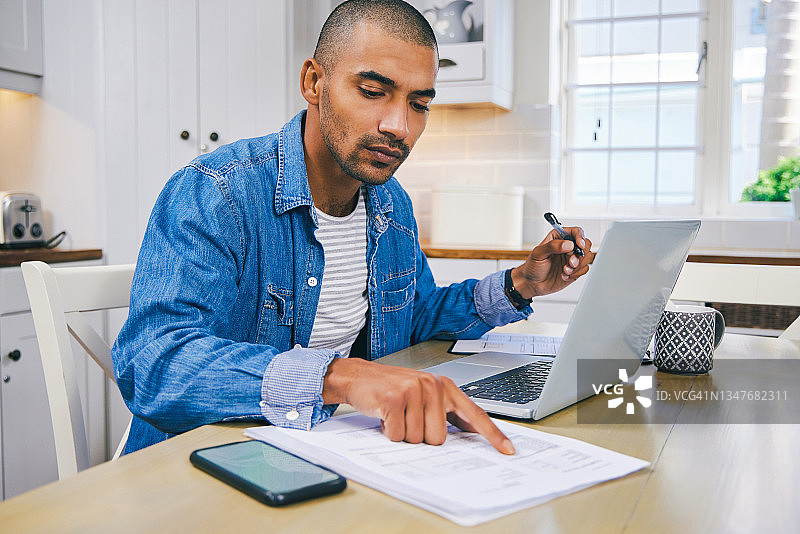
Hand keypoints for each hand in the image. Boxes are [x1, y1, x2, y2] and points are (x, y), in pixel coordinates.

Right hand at [322, 358, 515, 454]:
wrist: (359, 377)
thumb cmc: (392, 389)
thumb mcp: (424, 396)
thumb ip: (446, 412)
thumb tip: (470, 434)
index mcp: (445, 387)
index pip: (475, 415)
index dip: (493, 435)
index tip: (508, 450)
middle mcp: (433, 386)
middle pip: (439, 438)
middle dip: (421, 437)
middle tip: (408, 419)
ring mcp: (414, 391)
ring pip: (418, 439)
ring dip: (403, 434)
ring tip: (396, 415)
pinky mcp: (394, 399)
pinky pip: (398, 435)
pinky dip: (389, 432)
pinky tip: (385, 415)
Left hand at [513, 226, 594, 298]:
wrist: (532, 283)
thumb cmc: (532, 266)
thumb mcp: (538, 253)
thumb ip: (552, 246)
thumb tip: (568, 244)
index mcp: (559, 237)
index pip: (576, 232)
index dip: (580, 237)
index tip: (579, 245)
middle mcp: (567, 247)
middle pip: (585, 244)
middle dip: (580, 255)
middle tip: (570, 262)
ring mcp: (572, 258)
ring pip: (587, 257)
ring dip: (578, 265)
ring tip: (565, 270)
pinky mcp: (575, 270)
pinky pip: (584, 269)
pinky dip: (576, 273)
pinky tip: (564, 275)